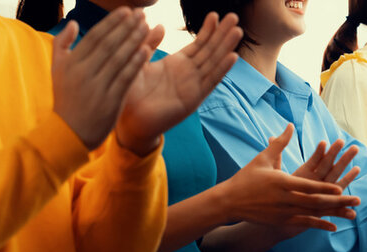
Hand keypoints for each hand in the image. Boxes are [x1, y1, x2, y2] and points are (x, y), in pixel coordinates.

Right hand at [52, 9, 153, 149]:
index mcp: (72, 63)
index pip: (95, 36)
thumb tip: (75, 23)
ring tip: (147, 26)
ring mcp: (97, 87)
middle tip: (141, 13)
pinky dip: (136, 63)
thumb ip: (62, 44)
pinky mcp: (110, 101)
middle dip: (127, 26)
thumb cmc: (66, 98)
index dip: (112, 22)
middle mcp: (84, 72)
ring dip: (134, 40)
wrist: (69, 133)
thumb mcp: (57, 70)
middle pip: (109, 44)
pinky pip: (125, 78)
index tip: (126, 10)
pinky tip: (146, 50)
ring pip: (119, 58)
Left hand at [115, 12, 243, 155]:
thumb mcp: (139, 62)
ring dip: (226, 47)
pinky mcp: (193, 99)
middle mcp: (189, 74)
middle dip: (222, 34)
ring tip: (237, 31)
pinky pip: (210, 81)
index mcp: (177, 64)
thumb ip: (148, 43)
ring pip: (213, 62)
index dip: (207, 30)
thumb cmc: (131, 94)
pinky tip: (232, 57)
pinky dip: (221, 69)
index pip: (197, 44)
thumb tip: (157, 23)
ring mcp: (193, 86)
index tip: (214, 14)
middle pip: (210, 50)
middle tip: (234, 16)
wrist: (129, 122)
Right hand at [216, 124, 360, 230]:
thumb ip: (280, 143)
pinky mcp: (282, 220)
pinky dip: (320, 225)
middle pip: (316, 201)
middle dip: (338, 201)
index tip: (340, 187)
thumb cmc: (246, 178)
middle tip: (356, 200)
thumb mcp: (263, 158)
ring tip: (351, 214)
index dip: (325, 187)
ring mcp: (284, 212)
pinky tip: (333, 227)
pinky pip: (304, 224)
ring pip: (314, 214)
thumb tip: (290, 126)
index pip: (308, 185)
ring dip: (334, 214)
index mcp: (282, 182)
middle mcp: (286, 199)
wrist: (230, 201)